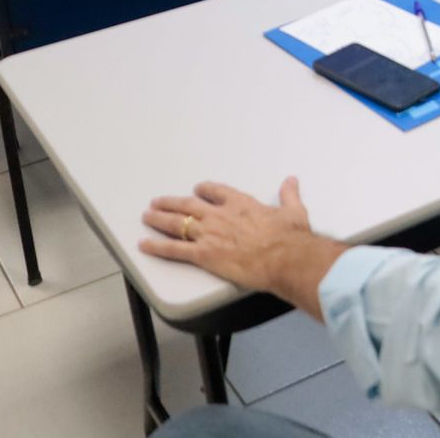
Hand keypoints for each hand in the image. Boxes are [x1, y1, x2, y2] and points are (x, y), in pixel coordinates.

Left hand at [141, 177, 316, 293]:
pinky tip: (144, 244)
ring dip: (159, 219)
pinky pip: (174, 249)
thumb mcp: (294, 211)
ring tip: (147, 216)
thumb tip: (291, 182)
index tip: (197, 190)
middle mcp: (220, 215)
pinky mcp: (203, 254)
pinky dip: (157, 246)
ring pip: (177, 223)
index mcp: (241, 204)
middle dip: (171, 203)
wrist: (285, 257)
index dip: (204, 191)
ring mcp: (209, 234)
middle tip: (158, 202)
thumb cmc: (290, 237)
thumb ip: (289, 195)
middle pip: (189, 205)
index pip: (217, 192)